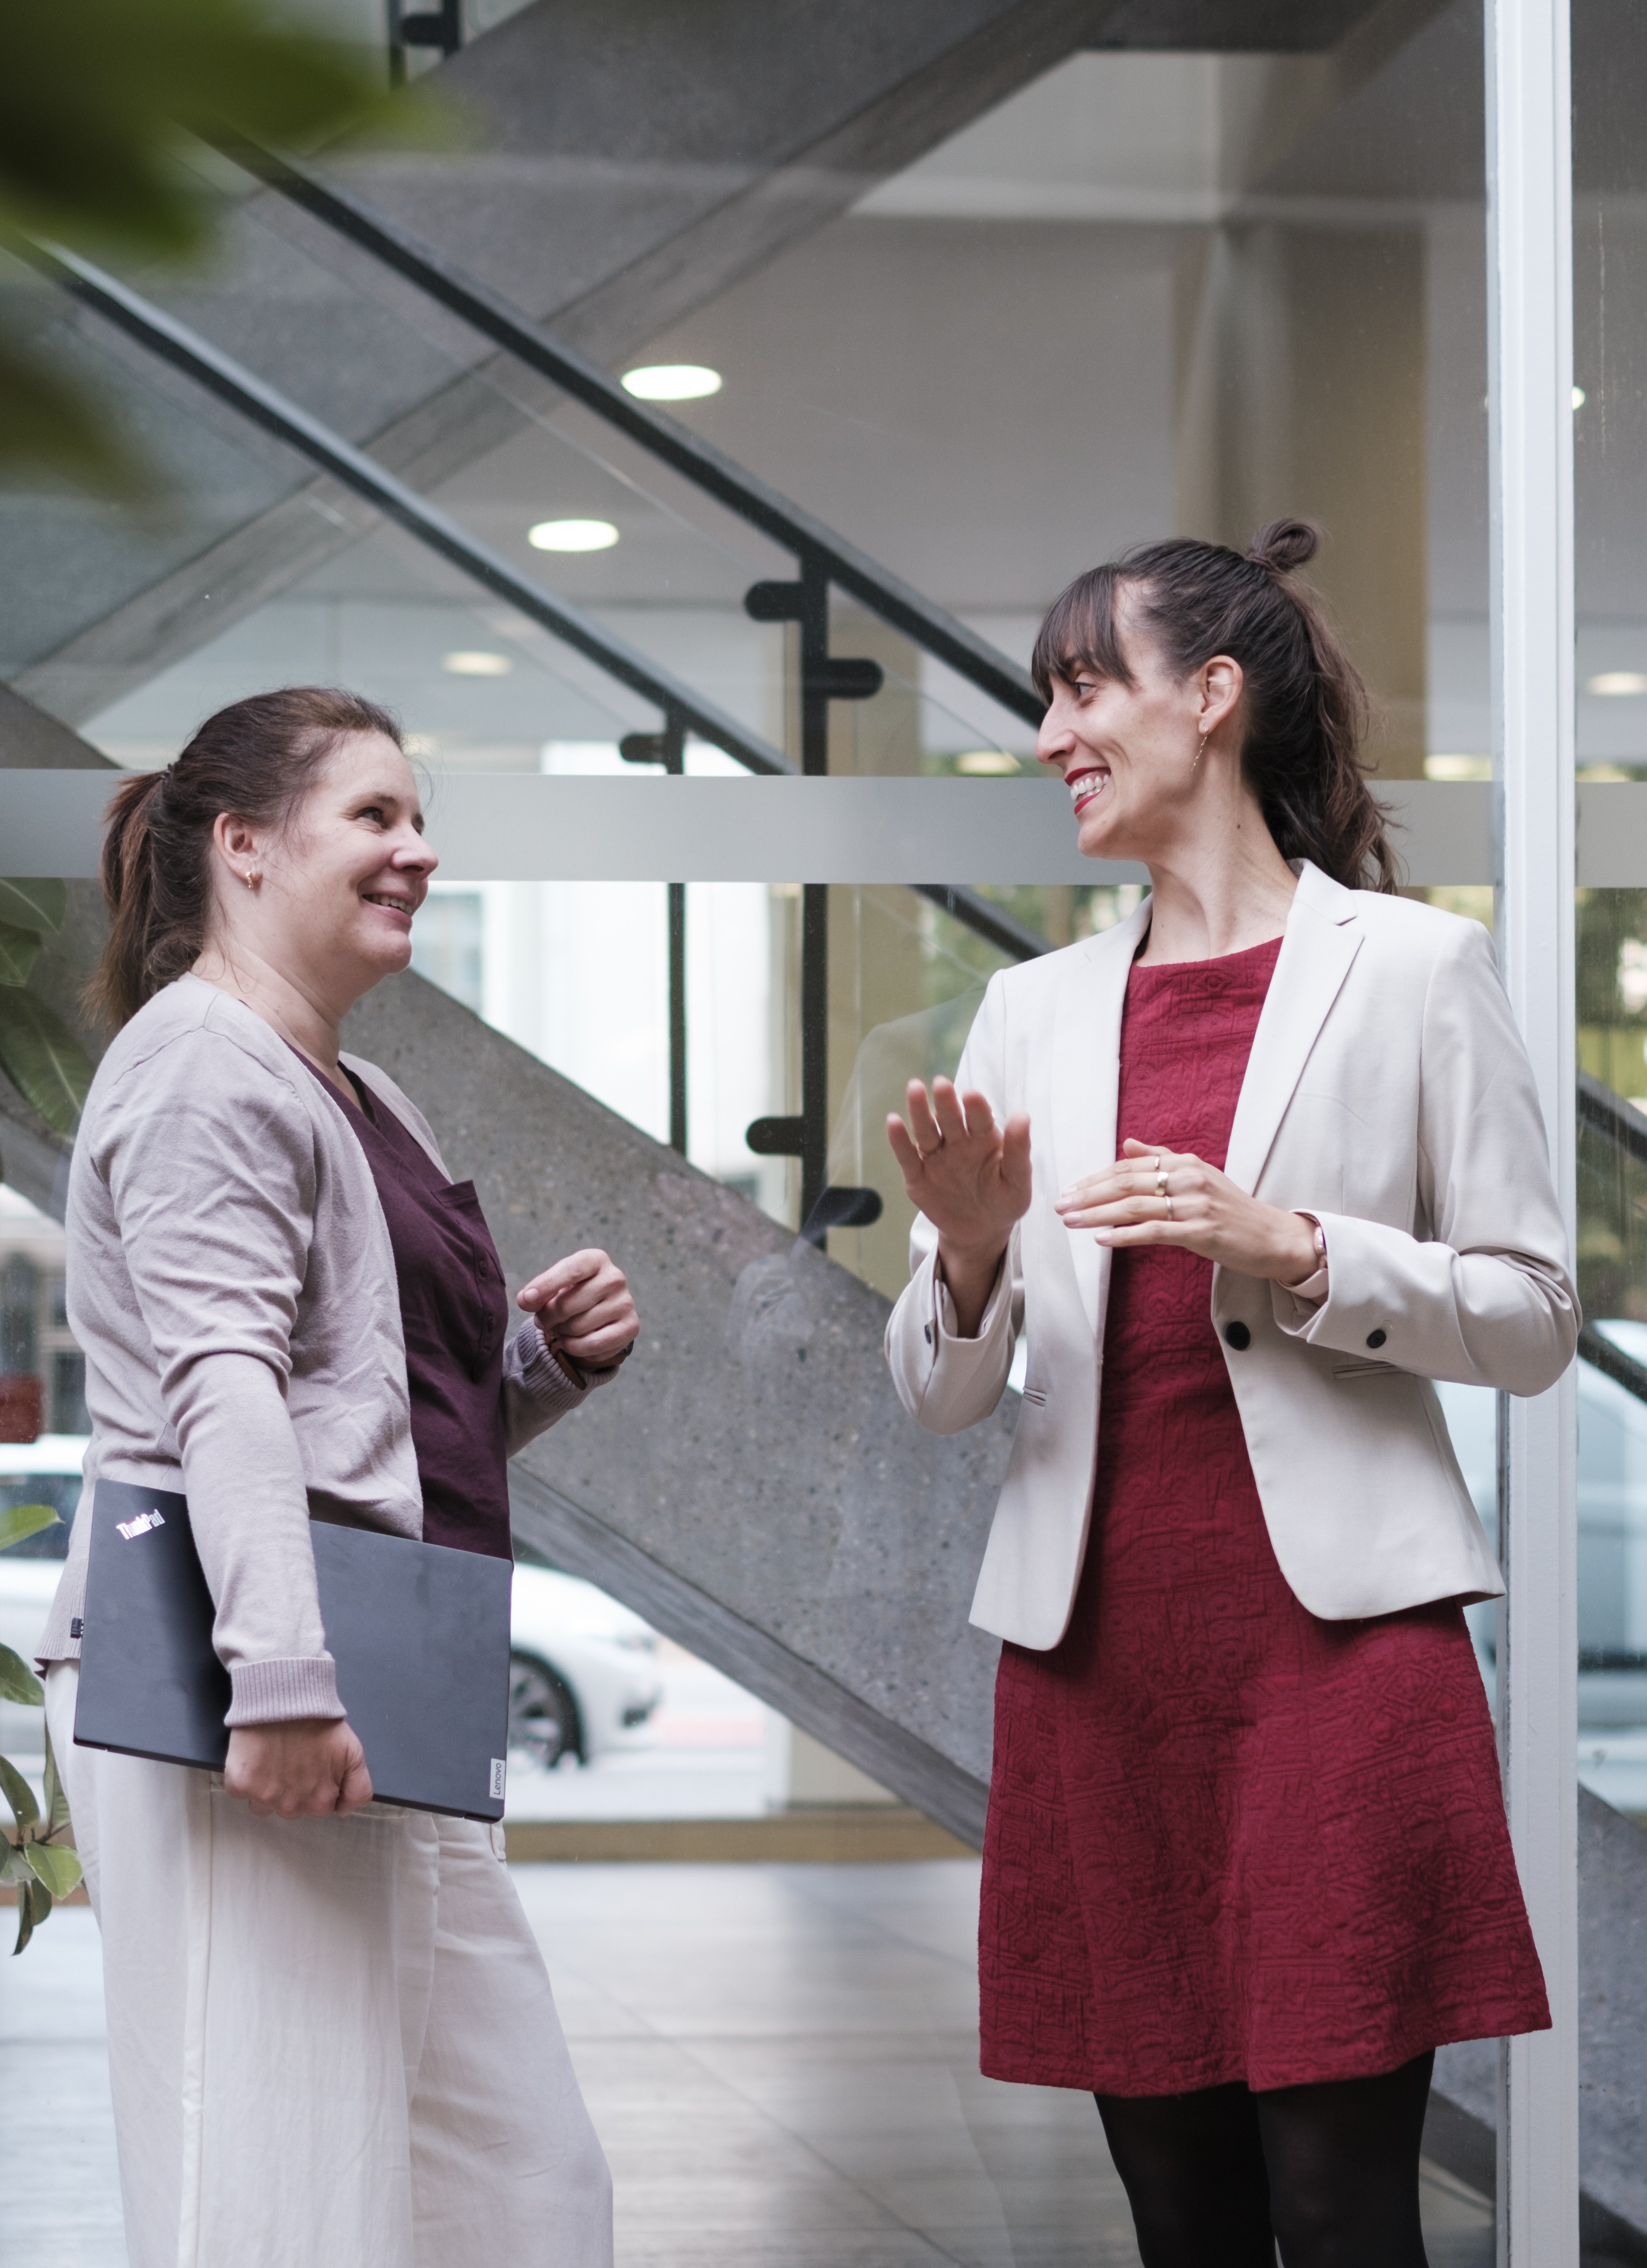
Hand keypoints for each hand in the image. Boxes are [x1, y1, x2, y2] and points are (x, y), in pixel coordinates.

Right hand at [224, 1717, 371, 1817]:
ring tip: (274, 1757)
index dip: (318, 1786)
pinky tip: (256, 1757)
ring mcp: (264, 1798)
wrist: (286, 1698)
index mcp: (320, 1802)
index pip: (320, 1808)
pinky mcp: (240, 1785)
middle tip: (294, 1759)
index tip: (314, 1767)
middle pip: (292, 1808)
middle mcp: (291, 1806)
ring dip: (268, 1787)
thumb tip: (343, 1811)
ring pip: (265, 1804)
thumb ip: (357, 1788)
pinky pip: (241, 1793)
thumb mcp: (353, 1753)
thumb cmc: (319, 1722)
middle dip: (294, 1789)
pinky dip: (246, 1778)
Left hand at [517, 1248, 637, 1367]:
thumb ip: (536, 1292)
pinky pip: (593, 1345)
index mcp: (596, 1260)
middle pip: (569, 1304)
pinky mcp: (630, 1327)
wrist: (602, 1310)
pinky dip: (574, 1348)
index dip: (545, 1286)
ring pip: (578, 1327)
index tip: (526, 1300)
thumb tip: (525, 1300)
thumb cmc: (573, 1293)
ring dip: (561, 1333)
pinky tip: (570, 1342)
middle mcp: (615, 1278)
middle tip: (543, 1321)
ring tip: (560, 1328)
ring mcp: (625, 1303)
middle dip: (548, 1317)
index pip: (570, 1270)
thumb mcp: (553, 1286)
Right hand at [887, 1076, 1031, 1334]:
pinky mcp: (918, 1176)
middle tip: (942, 1083)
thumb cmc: (1004, 1201)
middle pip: (950, 1119)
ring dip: (919, 1111)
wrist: (981, 1232)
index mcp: (984, 1139)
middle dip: (946, 1102)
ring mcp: (936, 1158)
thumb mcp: (1017, 1180)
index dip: (976, 1107)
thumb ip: (1019, 1150)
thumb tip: (1023, 1115)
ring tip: (915, 1089)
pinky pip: (907, 1157)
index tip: (972, 1094)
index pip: (979, 1119)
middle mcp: (957, 1142)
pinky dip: (899, 1141)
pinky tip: (893, 1121)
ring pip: (926, 1131)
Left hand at [1055, 1138, 1318, 1284]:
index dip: (1096, 1177)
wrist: (1273, 1237)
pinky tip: (1102, 1240)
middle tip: (1060, 1205)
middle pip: (1126, 1182)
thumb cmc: (1232, 1209)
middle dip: (1088, 1194)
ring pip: (1135, 1206)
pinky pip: (1154, 1232)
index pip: (1130, 1165)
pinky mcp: (1201, 1231)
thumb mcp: (1199, 1175)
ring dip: (1097, 1214)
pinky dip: (1124, 1235)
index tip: (1070, 1188)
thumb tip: (1127, 1143)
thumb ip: (1162, 1158)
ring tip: (1071, 1221)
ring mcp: (1196, 1204)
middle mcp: (1189, 1177)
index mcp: (1185, 1161)